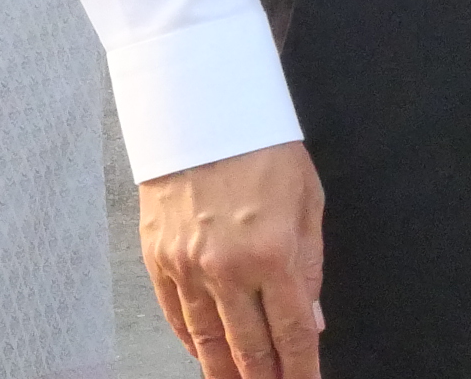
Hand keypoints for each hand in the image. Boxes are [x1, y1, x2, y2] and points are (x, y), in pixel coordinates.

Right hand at [140, 139, 322, 378]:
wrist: (202, 117)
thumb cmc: (266, 151)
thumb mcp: (309, 203)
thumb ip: (310, 267)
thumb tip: (312, 320)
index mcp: (273, 254)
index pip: (290, 329)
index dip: (300, 366)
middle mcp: (227, 269)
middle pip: (246, 344)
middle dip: (262, 377)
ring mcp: (187, 268)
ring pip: (206, 338)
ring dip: (223, 369)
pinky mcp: (159, 261)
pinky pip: (176, 315)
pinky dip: (191, 341)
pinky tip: (203, 355)